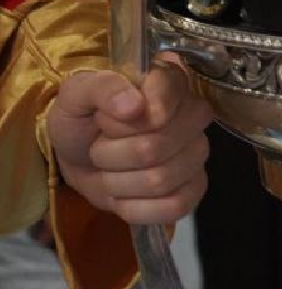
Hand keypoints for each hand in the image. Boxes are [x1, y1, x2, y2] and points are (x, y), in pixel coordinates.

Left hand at [46, 55, 210, 224]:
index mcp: (170, 79)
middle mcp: (194, 113)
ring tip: (109, 170)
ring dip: (118, 182)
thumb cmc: (83, 120)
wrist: (81, 159)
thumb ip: (101, 88)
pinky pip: (173, 207)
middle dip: (111, 155)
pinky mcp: (195, 188)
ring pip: (160, 180)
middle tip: (100, 148)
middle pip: (156, 147)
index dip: (129, 117)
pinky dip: (135, 208)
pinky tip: (125, 196)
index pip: (167, 93)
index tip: (104, 123)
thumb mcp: (76, 95)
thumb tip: (133, 105)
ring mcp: (198, 152)